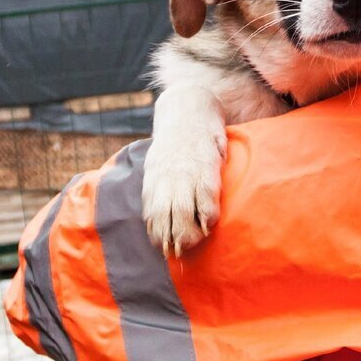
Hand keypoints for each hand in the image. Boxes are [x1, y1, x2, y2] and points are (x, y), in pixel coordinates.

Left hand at [142, 86, 226, 255]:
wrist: (189, 106)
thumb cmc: (175, 142)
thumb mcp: (159, 162)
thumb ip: (158, 187)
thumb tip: (157, 219)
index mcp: (154, 177)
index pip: (151, 211)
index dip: (157, 232)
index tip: (162, 250)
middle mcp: (167, 176)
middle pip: (167, 213)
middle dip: (172, 236)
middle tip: (178, 253)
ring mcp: (187, 170)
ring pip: (185, 206)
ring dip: (188, 229)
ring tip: (193, 244)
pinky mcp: (207, 162)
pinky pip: (206, 191)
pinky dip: (207, 210)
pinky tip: (209, 224)